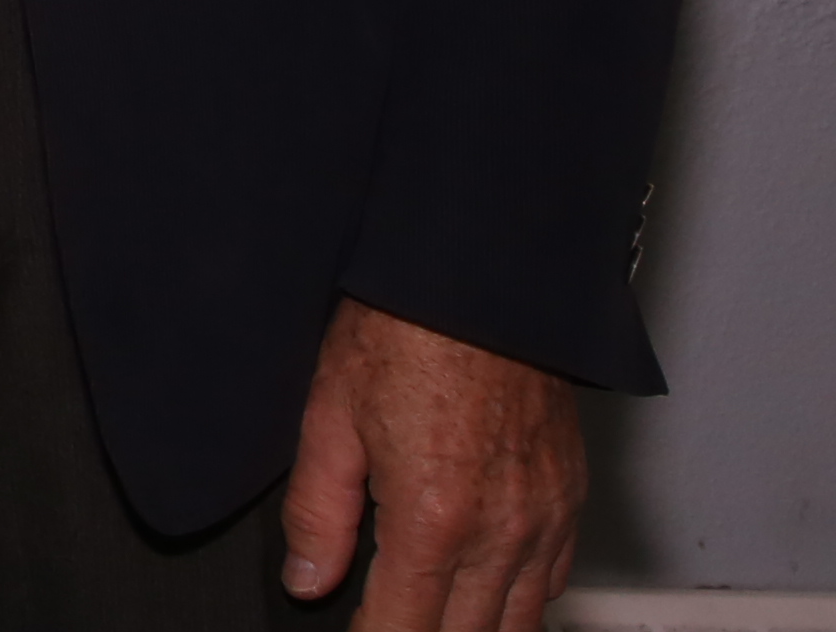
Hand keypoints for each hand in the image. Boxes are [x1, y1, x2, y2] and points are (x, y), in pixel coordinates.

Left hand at [280, 298, 579, 629]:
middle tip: (386, 626)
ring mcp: (545, 519)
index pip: (403, 628)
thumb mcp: (328, 416)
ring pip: (520, 624)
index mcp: (433, 518)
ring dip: (473, 631)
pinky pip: (553, 582)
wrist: (479, 281)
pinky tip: (486, 597)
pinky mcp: (571, 500)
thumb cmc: (403, 332)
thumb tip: (307, 579)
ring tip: (431, 621)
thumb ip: (317, 512)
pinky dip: (520, 604)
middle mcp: (501, 531)